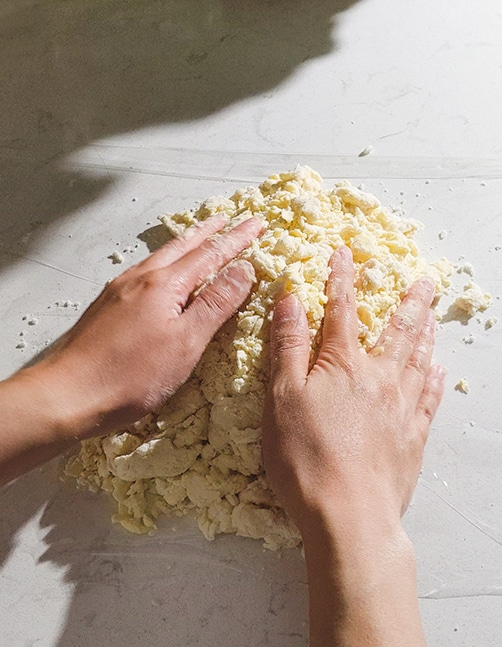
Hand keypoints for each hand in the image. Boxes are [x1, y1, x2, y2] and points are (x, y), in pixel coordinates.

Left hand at [29, 215, 261, 439]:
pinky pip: (144, 273)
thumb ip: (216, 303)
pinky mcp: (107, 307)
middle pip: (181, 248)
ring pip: (160, 258)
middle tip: (229, 219)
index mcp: (163, 285)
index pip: (210, 255)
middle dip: (209, 233)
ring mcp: (119, 292)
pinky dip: (165, 263)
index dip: (237, 239)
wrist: (66, 395)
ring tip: (200, 238)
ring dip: (186, 245)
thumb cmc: (129, 375)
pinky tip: (163, 274)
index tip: (258, 224)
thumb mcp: (186, 342)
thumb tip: (243, 269)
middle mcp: (139, 280)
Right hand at [262, 247, 443, 532]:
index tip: (345, 253)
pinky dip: (434, 379)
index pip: (342, 311)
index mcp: (342, 365)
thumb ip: (289, 348)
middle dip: (409, 300)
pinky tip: (437, 369)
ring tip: (433, 314)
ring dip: (426, 333)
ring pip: (418, 359)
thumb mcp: (281, 400)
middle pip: (398, 329)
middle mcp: (379, 378)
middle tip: (425, 278)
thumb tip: (291, 301)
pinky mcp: (413, 436)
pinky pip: (429, 398)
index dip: (342, 279)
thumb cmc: (305, 460)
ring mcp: (401, 407)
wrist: (349, 512)